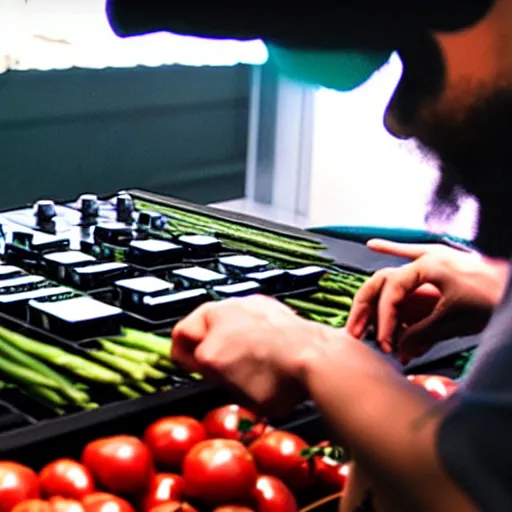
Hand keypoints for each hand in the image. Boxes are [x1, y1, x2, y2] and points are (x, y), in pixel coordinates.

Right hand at [171, 295, 330, 416]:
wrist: (316, 356)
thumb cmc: (283, 381)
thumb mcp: (243, 399)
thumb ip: (222, 379)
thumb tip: (222, 373)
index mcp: (210, 351)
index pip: (180, 351)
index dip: (186, 362)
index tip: (193, 367)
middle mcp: (221, 320)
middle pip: (193, 326)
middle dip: (198, 341)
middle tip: (207, 357)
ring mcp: (242, 305)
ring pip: (217, 315)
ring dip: (220, 330)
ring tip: (237, 349)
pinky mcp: (261, 300)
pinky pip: (241, 311)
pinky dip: (242, 322)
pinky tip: (258, 339)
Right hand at [346, 239, 509, 362]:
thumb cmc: (492, 300)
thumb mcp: (455, 321)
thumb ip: (422, 334)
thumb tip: (398, 349)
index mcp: (428, 266)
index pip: (392, 293)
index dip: (384, 320)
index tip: (384, 343)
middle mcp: (425, 258)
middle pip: (382, 280)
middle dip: (367, 308)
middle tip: (356, 331)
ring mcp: (433, 257)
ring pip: (392, 273)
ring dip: (374, 293)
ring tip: (358, 309)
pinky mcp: (441, 261)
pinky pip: (410, 253)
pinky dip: (392, 249)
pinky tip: (373, 244)